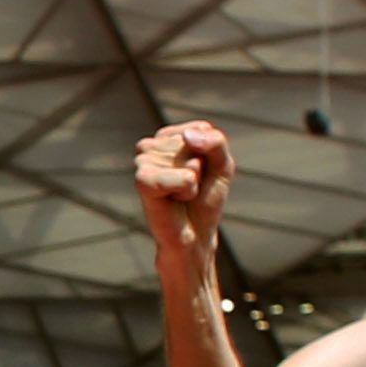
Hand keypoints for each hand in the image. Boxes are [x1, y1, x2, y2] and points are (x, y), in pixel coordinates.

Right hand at [134, 120, 234, 264]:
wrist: (194, 237)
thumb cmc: (205, 201)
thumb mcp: (222, 166)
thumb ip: (216, 142)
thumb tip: (187, 137)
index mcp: (167, 137)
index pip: (201, 129)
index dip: (210, 156)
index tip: (200, 175)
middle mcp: (151, 145)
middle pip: (194, 143)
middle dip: (201, 169)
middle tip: (189, 189)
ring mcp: (143, 161)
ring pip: (189, 160)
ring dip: (193, 182)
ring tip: (181, 196)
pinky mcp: (142, 179)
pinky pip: (183, 177)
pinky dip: (187, 191)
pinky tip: (174, 200)